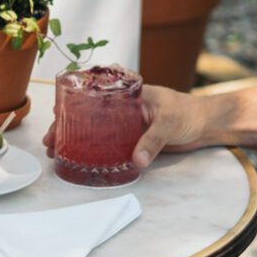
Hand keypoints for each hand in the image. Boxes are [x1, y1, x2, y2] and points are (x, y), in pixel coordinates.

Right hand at [42, 83, 213, 168]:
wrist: (207, 124)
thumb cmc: (188, 113)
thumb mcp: (168, 122)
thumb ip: (152, 141)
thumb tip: (135, 161)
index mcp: (126, 95)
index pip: (92, 97)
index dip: (70, 107)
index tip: (54, 118)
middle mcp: (122, 109)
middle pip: (87, 117)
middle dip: (66, 128)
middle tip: (50, 144)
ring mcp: (127, 125)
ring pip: (95, 132)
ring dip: (77, 141)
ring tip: (58, 154)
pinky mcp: (134, 140)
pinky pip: (110, 146)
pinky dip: (95, 152)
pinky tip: (83, 160)